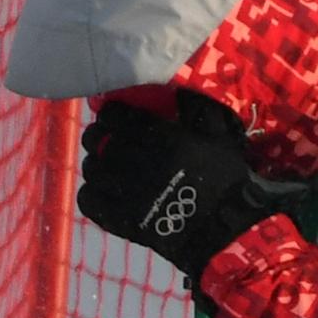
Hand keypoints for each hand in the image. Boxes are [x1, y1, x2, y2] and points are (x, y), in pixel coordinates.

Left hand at [76, 92, 272, 278]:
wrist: (227, 228)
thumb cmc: (227, 180)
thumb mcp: (220, 137)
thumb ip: (199, 110)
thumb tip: (179, 88)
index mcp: (162, 138)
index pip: (118, 117)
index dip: (111, 115)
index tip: (113, 117)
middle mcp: (141, 162)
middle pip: (99, 141)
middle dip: (97, 136)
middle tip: (102, 139)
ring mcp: (129, 193)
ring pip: (92, 170)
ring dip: (94, 164)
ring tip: (102, 166)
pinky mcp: (124, 220)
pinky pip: (89, 202)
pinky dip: (90, 194)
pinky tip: (100, 192)